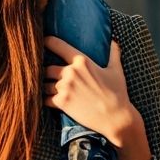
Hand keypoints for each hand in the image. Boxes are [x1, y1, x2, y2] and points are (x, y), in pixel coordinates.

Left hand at [43, 36, 151, 159]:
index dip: (47, 42)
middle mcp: (71, 72)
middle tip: (47, 76)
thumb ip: (113, 53)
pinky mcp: (61, 102)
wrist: (116, 118)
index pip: (57, 45)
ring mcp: (65, 87)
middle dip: (47, 73)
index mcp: (82, 61)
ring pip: (44, 84)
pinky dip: (46, 100)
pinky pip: (45, 98)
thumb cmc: (117, 93)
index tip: (42, 42)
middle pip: (47, 68)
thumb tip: (114, 41)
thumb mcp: (116, 70)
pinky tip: (49, 101)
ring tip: (48, 90)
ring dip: (46, 87)